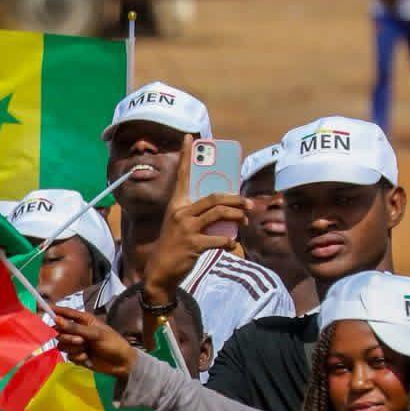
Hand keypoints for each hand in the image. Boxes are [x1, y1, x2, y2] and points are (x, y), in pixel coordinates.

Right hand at [52, 306, 136, 376]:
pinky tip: (87, 357)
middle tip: (80, 341)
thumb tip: (56, 319)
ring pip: (62, 344)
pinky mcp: (77, 356)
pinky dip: (77, 357)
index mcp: (83, 320)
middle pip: (59, 331)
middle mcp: (77, 330)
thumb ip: (75, 328)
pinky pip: (68, 355)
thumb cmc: (112, 343)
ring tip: (85, 349)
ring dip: (73, 348)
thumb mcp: (95, 334)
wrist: (121, 363)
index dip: (54, 310)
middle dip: (68, 336)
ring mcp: (76, 344)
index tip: (42, 308)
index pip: (65, 313)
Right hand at [142, 138, 249, 306]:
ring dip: (237, 216)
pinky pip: (219, 239)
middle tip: (249, 203)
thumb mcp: (179, 225)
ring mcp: (186, 228)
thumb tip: (224, 210)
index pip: (182, 175)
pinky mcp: (194, 245)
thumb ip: (196, 214)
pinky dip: (229, 241)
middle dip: (235, 199)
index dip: (186, 155)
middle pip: (214, 197)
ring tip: (245, 221)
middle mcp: (180, 212)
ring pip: (219, 214)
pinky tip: (231, 245)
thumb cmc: (173, 247)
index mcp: (176, 204)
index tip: (191, 137)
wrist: (160, 273)